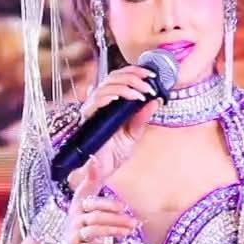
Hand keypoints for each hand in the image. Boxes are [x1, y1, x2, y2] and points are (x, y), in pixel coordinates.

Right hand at [62, 156, 137, 243]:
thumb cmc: (90, 229)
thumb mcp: (95, 207)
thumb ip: (94, 183)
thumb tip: (94, 157)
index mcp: (78, 206)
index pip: (86, 193)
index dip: (96, 186)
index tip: (110, 184)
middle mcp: (72, 219)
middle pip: (96, 214)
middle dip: (116, 218)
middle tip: (133, 221)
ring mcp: (71, 234)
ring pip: (95, 229)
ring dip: (114, 231)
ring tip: (129, 232)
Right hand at [68, 66, 160, 187]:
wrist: (102, 171)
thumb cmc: (115, 152)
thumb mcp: (134, 134)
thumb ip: (142, 118)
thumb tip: (156, 101)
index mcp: (111, 102)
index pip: (119, 77)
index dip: (134, 71)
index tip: (152, 75)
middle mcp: (100, 102)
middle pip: (113, 77)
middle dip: (133, 77)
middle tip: (149, 86)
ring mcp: (92, 109)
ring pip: (105, 86)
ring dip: (125, 86)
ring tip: (140, 94)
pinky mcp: (87, 119)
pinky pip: (95, 102)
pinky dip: (108, 96)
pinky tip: (121, 98)